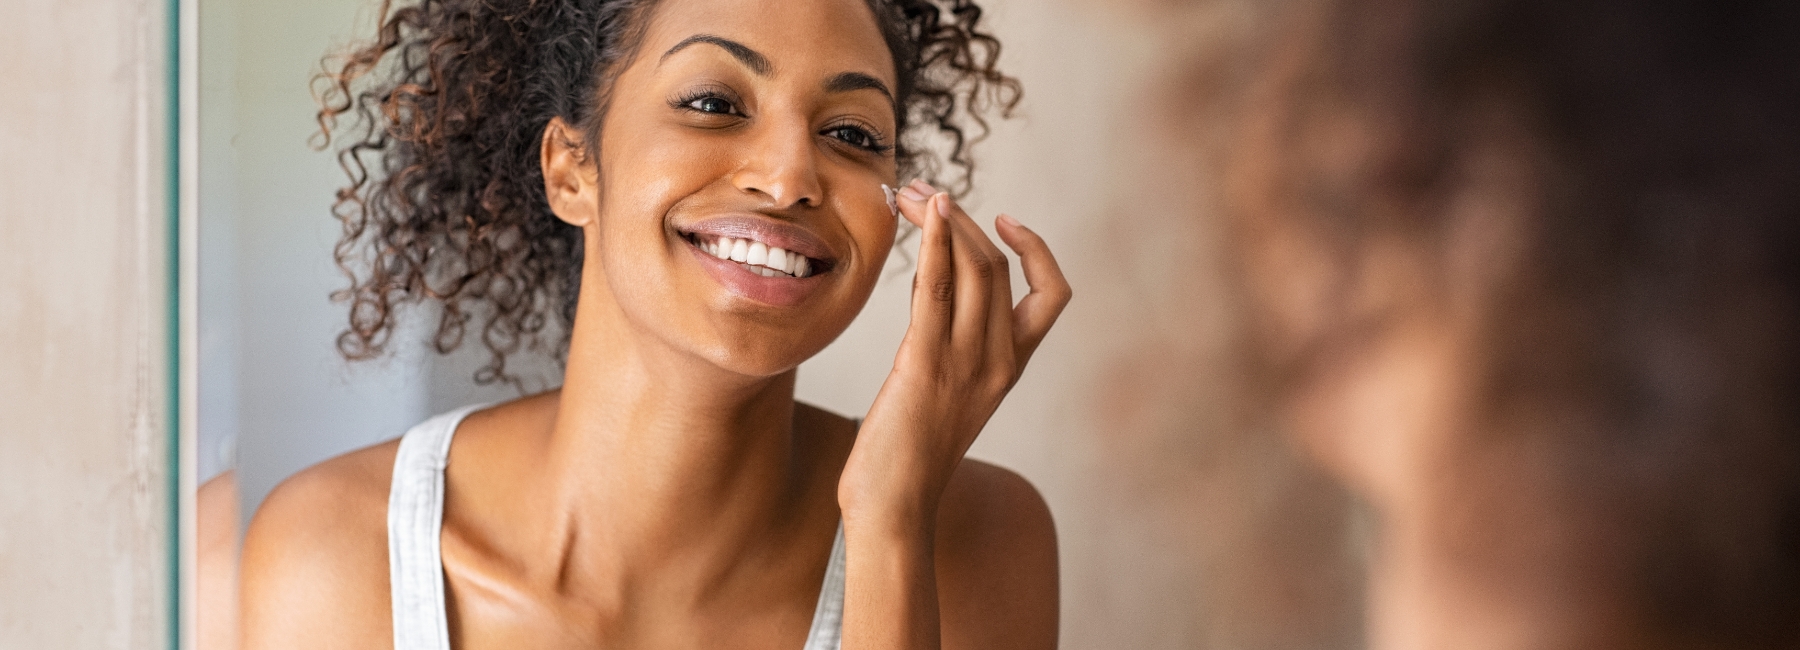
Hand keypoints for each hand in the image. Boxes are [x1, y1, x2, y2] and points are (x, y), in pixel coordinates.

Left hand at [838, 180, 1070, 530]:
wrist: (894, 507)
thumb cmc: (908, 457)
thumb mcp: (945, 394)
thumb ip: (951, 348)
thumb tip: (932, 298)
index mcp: (1011, 367)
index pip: (1052, 294)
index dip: (1036, 248)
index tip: (1001, 218)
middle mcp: (999, 360)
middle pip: (999, 266)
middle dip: (963, 217)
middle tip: (924, 189)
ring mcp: (967, 362)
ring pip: (973, 268)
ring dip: (943, 219)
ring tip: (912, 192)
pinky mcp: (926, 364)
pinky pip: (936, 289)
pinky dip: (932, 242)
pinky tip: (921, 214)